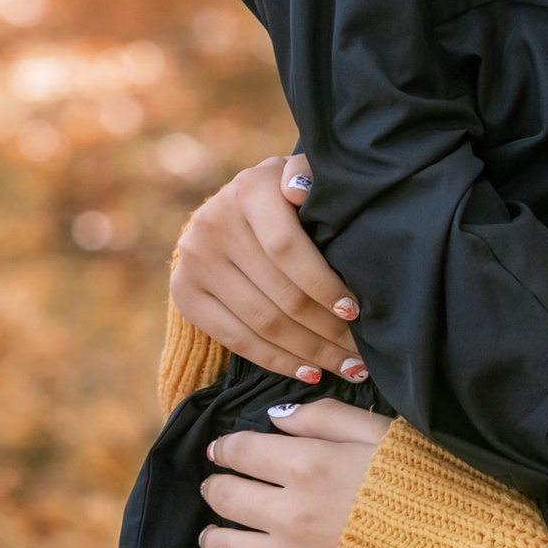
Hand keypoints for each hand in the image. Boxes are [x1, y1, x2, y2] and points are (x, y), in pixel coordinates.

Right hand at [169, 151, 367, 383]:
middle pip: (280, 293)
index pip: (287, 248)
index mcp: (249, 190)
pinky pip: (236, 339)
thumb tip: (299, 189)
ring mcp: (194, 260)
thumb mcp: (297, 176)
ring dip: (310, 352)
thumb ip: (307, 175)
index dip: (323, 284)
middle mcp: (214, 223)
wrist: (228, 215)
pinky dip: (277, 360)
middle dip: (328, 330)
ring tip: (347, 368)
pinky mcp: (184, 293)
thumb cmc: (284, 199)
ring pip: (262, 322)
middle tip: (363, 354)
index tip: (355, 311)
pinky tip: (310, 372)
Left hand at [200, 399, 389, 547]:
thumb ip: (327, 419)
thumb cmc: (436, 488)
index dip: (226, 448)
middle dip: (216, 488)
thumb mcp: (387, 434)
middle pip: (226, 497)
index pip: (242, 450)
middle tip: (218, 489)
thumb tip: (277, 417)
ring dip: (213, 540)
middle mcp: (290, 512)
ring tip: (215, 538)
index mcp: (309, 464)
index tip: (222, 452)